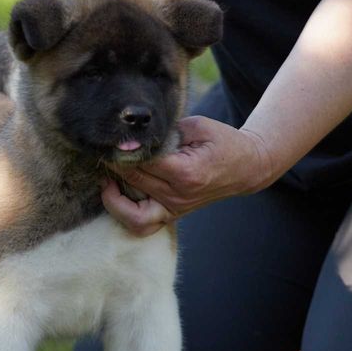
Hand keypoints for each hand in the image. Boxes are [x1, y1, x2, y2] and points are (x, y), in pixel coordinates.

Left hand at [103, 116, 274, 236]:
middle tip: (105, 150)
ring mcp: (175, 208)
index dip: (125, 150)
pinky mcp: (172, 214)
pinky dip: (124, 214)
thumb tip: (135, 136)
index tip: (113, 139)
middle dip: (115, 165)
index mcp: (186, 171)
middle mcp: (179, 195)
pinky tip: (116, 194)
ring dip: (113, 198)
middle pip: (134, 181)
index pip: (143, 163)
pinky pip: (142, 224)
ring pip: (132, 213)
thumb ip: (166, 131)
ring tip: (106, 180)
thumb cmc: (223, 142)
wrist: (246, 167)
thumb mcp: (198, 126)